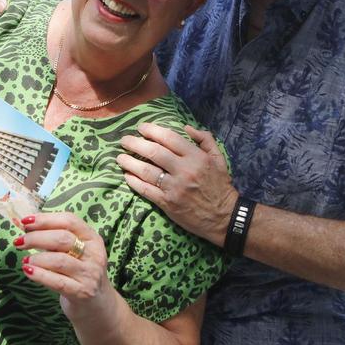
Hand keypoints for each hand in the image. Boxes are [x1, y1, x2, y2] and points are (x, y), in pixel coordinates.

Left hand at [16, 212, 114, 318]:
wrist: (96, 305)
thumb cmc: (79, 273)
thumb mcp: (75, 252)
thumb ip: (56, 239)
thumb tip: (27, 227)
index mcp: (92, 238)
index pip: (69, 221)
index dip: (45, 219)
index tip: (25, 222)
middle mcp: (94, 254)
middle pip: (62, 239)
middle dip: (36, 238)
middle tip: (20, 242)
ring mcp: (89, 274)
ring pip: (59, 260)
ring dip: (37, 258)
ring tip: (25, 260)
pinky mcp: (82, 292)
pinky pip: (57, 281)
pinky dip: (39, 275)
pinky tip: (28, 271)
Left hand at [117, 124, 236, 246]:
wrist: (224, 217)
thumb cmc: (220, 185)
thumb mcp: (219, 158)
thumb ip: (205, 139)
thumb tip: (186, 127)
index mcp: (196, 157)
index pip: (169, 138)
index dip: (152, 130)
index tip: (141, 128)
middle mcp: (184, 170)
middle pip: (154, 152)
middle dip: (135, 143)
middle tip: (124, 140)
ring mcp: (174, 188)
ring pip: (146, 171)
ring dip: (130, 162)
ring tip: (120, 157)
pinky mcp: (168, 204)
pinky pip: (146, 190)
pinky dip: (134, 182)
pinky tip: (126, 176)